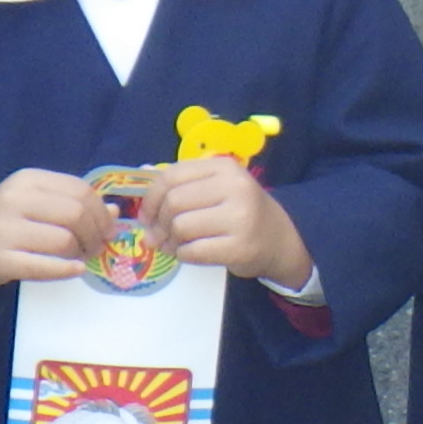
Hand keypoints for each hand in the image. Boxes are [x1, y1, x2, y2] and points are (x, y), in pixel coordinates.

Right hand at [0, 167, 101, 308]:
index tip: (106, 227)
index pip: (80, 190)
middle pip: (75, 214)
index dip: (101, 211)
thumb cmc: (7, 221)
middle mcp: (14, 200)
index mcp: (27, 179)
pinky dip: (67, 270)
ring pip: (63, 241)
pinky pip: (44, 267)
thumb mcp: (35, 202)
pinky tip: (74, 269)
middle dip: (95, 234)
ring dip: (81, 253)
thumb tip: (115, 213)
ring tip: (80, 257)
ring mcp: (4, 230)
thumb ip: (72, 203)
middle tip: (95, 246)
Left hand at [147, 155, 312, 289]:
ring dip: (170, 241)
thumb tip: (143, 182)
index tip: (146, 215)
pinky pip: (192, 252)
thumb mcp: (217, 187)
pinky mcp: (239, 247)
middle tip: (160, 235)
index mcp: (224, 167)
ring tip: (176, 245)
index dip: (150, 198)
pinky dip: (183, 255)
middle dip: (160, 223)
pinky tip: (190, 253)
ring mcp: (239, 218)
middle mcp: (235, 187)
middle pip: (174, 203)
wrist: (279, 239)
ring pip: (180, 227)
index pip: (172, 176)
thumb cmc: (240, 211)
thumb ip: (183, 183)